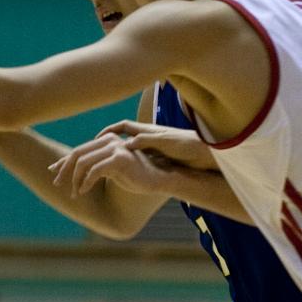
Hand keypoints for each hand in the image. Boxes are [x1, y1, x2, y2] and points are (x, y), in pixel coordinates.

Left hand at [49, 131, 179, 197]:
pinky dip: (85, 182)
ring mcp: (115, 148)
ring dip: (75, 179)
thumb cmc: (135, 176)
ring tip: (74, 193)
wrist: (158, 179)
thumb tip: (75, 173)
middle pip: (77, 154)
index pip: (79, 150)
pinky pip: (95, 171)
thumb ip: (95, 167)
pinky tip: (83, 191)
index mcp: (106, 141)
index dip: (64, 161)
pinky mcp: (119, 159)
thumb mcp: (111, 170)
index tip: (53, 171)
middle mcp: (109, 141)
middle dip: (64, 170)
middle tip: (57, 183)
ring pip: (83, 163)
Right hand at [99, 119, 216, 170]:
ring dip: (118, 156)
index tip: (96, 139)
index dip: (108, 131)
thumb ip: (146, 141)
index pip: (123, 127)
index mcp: (148, 131)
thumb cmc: (188, 145)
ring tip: (105, 166)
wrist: (206, 153)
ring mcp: (153, 148)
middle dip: (109, 144)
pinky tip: (125, 174)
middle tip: (96, 154)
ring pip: (130, 151)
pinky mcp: (159, 158)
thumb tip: (124, 144)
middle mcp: (148, 138)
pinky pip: (140, 160)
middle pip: (123, 139)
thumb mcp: (165, 142)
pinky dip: (130, 164)